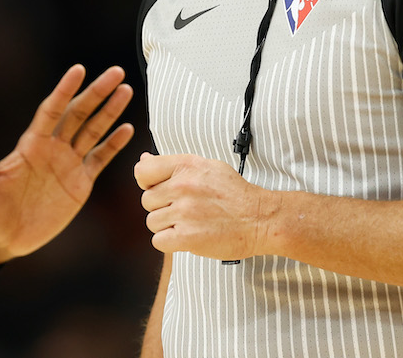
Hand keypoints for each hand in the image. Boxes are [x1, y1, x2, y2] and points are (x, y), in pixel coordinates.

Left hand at [0, 64, 133, 263]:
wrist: (2, 240)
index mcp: (30, 145)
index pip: (52, 110)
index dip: (65, 90)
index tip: (79, 70)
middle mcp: (51, 149)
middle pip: (78, 114)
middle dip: (96, 93)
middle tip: (116, 72)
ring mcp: (67, 164)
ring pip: (93, 131)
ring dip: (109, 112)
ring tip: (126, 91)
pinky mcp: (79, 184)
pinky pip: (99, 159)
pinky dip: (114, 145)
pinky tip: (127, 129)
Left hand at [135, 152, 271, 260]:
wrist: (260, 218)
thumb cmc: (235, 194)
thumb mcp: (207, 167)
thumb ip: (173, 165)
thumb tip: (143, 160)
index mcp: (186, 166)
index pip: (142, 171)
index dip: (148, 183)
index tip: (160, 189)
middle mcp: (183, 187)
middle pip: (147, 200)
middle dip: (162, 207)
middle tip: (185, 210)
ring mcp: (184, 212)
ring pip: (152, 222)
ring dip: (167, 226)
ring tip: (189, 223)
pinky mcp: (187, 237)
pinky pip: (159, 241)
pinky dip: (170, 242)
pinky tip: (187, 236)